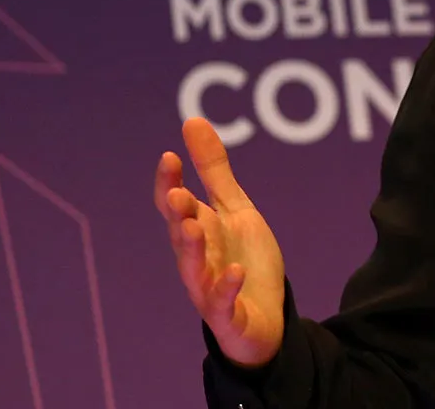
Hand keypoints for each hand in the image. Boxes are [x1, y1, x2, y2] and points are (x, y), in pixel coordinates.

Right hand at [153, 117, 285, 367]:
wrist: (264, 315)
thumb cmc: (243, 258)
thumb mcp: (235, 209)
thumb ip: (213, 170)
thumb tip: (192, 120)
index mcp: (198, 230)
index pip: (175, 205)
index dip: (170, 182)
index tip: (170, 156)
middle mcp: (196, 258)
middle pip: (181, 234)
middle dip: (177, 215)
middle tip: (177, 193)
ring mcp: (209, 288)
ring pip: (193, 270)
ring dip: (192, 248)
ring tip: (194, 225)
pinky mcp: (228, 314)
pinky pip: (223, 304)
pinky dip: (227, 289)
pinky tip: (236, 272)